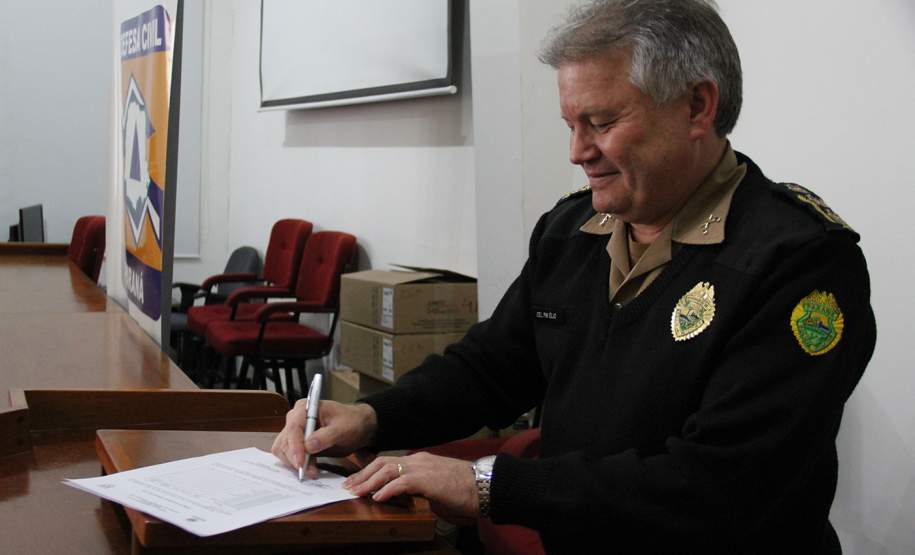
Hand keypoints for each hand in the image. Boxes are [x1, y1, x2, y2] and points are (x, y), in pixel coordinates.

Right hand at [271, 399, 377, 477]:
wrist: (357, 425)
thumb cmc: (351, 421)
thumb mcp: (343, 428)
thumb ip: (326, 436)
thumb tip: (308, 446)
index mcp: (305, 408)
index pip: (294, 427)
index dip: (295, 447)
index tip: (300, 463)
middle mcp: (295, 418)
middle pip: (285, 441)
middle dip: (295, 458)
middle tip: (310, 472)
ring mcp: (294, 431)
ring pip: (283, 450)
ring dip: (294, 463)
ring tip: (312, 471)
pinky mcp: (297, 443)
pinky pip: (289, 455)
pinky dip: (297, 464)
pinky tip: (310, 468)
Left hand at [343, 452, 479, 523]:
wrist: (484, 485)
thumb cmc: (464, 490)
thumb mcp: (437, 488)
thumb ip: (420, 489)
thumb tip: (407, 499)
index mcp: (420, 461)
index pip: (389, 460)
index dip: (370, 469)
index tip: (356, 479)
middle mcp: (418, 460)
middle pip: (382, 462)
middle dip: (363, 474)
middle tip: (349, 486)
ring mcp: (422, 467)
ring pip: (388, 469)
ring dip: (369, 481)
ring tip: (356, 493)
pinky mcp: (427, 479)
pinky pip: (402, 482)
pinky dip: (387, 489)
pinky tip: (378, 497)